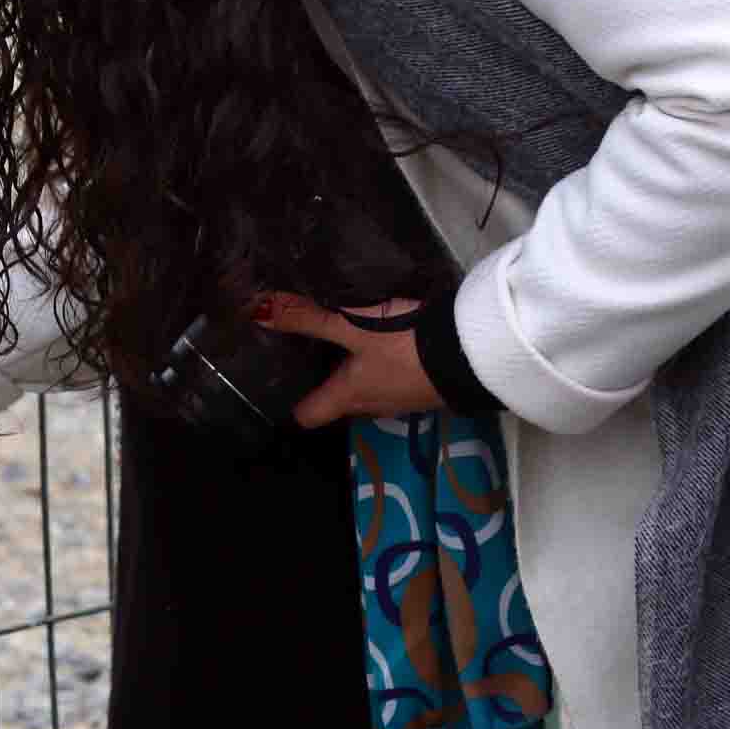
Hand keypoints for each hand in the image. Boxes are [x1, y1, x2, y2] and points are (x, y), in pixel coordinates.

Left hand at [252, 293, 443, 428]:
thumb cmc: (404, 345)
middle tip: (309, 354)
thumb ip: (310, 319)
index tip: (282, 384)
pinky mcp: (424, 388)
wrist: (471, 354)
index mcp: (347, 396)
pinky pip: (393, 382)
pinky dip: (384, 368)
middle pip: (338, 404)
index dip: (294, 404)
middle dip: (324, 384)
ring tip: (344, 344)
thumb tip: (259, 312)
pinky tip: (387, 343)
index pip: (309, 416)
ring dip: (356, 374)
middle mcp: (371, 406)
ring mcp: (400, 400)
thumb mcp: (353, 327)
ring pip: (367, 392)